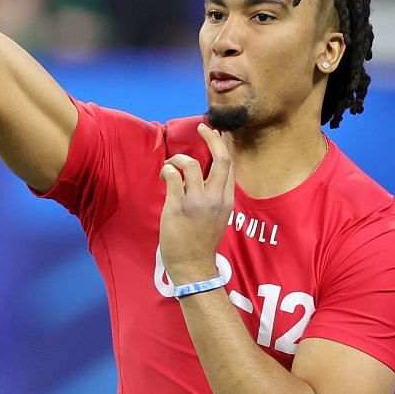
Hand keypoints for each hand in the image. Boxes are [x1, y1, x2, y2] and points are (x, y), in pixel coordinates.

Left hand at [159, 124, 234, 285]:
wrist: (193, 266)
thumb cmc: (202, 242)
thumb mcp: (219, 217)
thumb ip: (217, 197)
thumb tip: (209, 178)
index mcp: (227, 200)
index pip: (230, 165)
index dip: (224, 145)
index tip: (217, 133)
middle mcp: (215, 198)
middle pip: (220, 158)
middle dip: (212, 137)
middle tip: (202, 127)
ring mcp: (197, 202)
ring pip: (190, 164)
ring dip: (178, 159)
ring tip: (171, 165)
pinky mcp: (178, 206)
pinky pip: (172, 177)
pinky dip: (167, 170)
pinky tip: (164, 175)